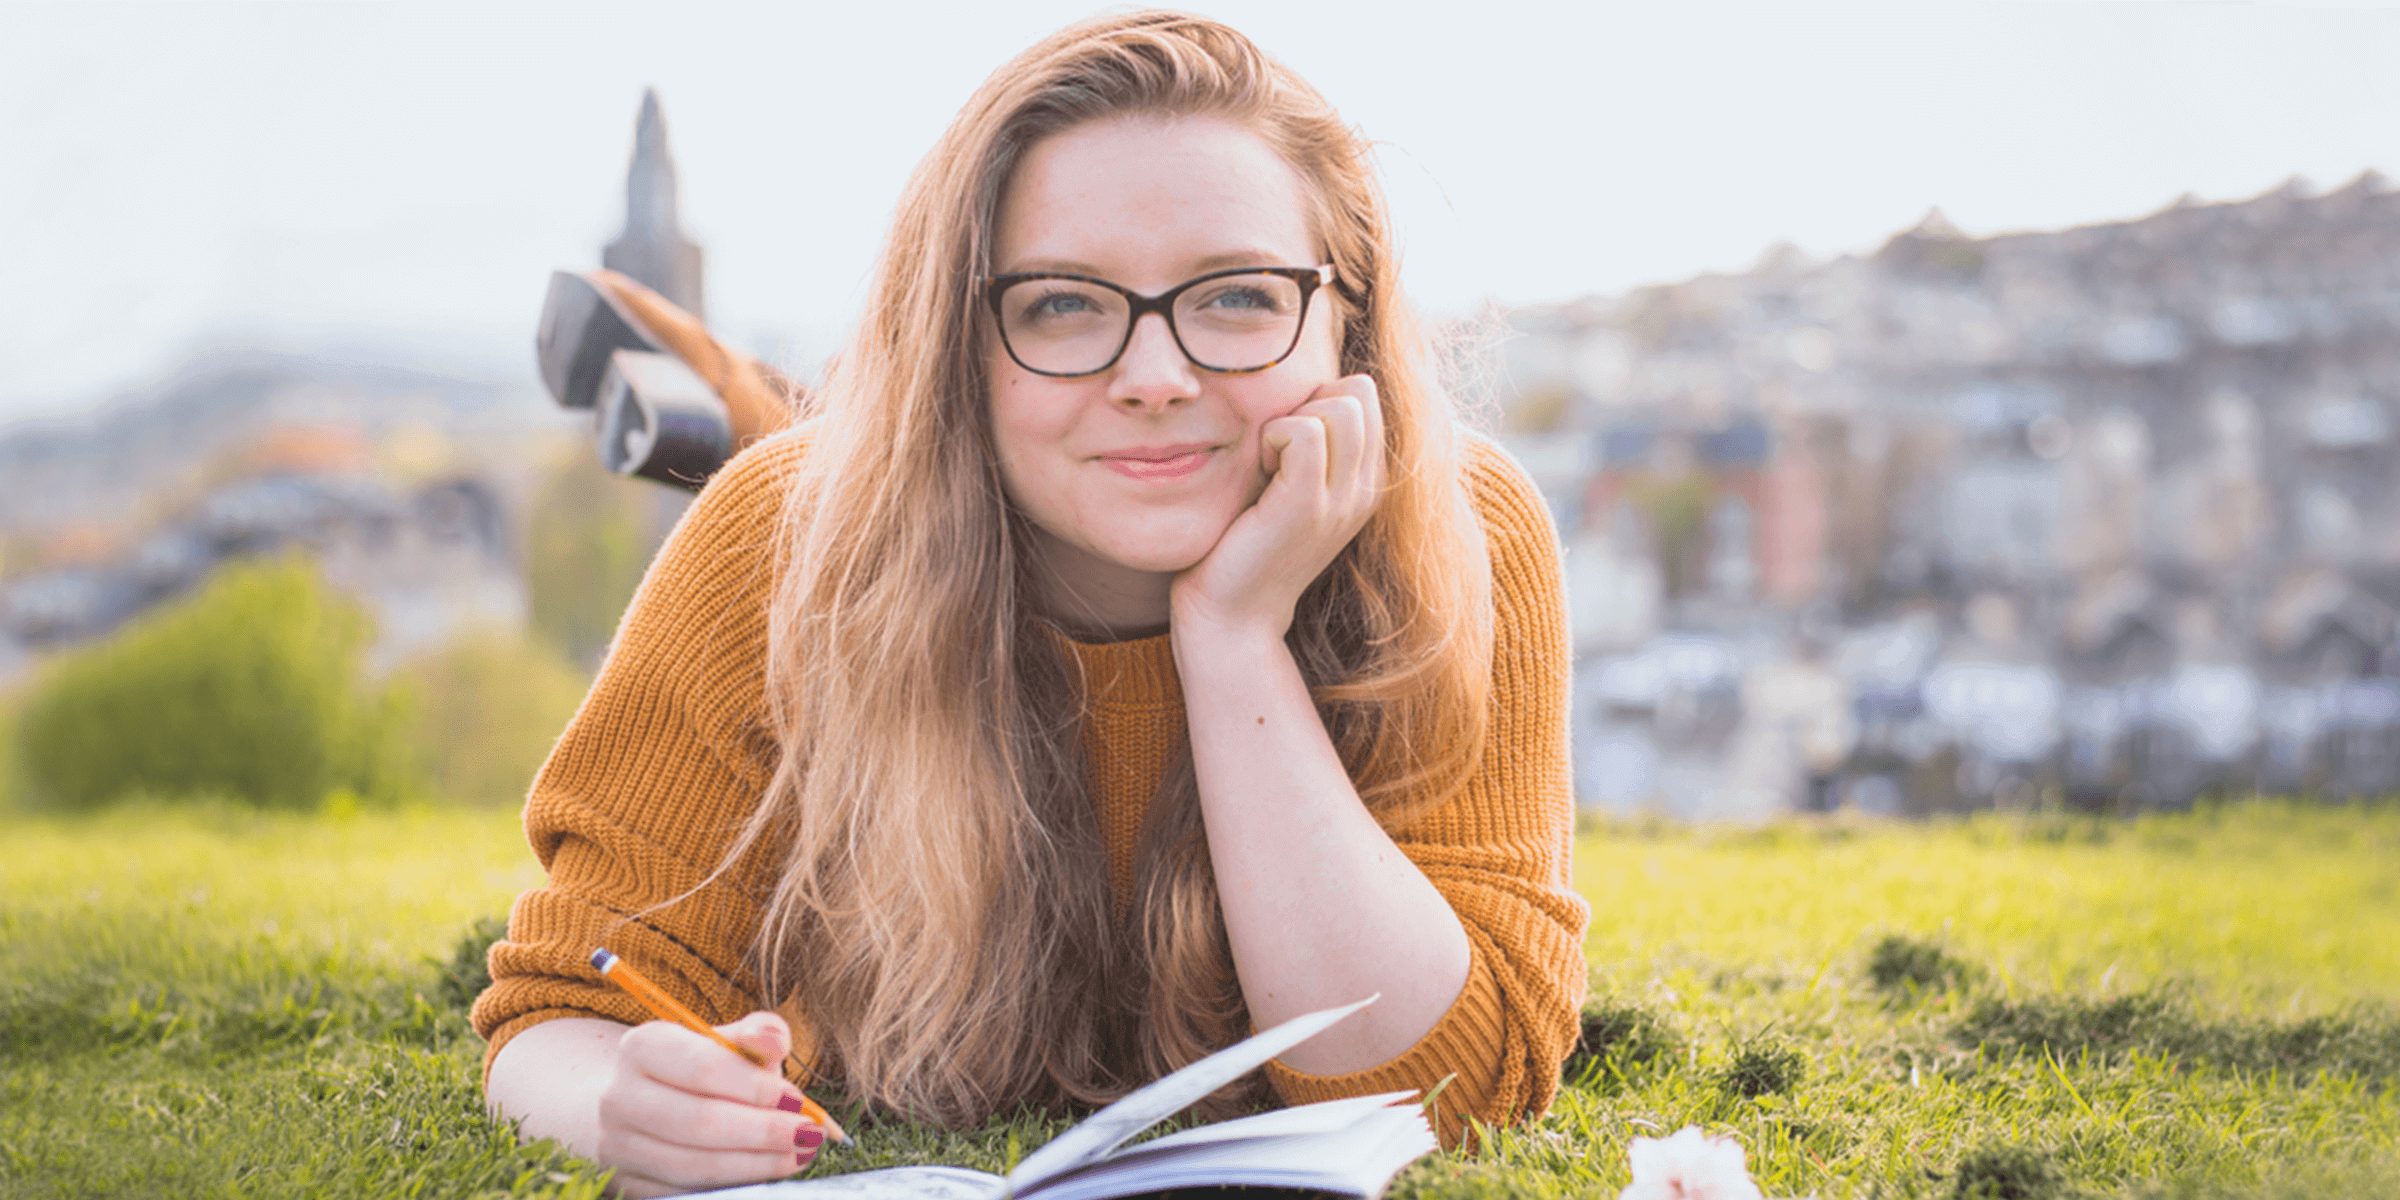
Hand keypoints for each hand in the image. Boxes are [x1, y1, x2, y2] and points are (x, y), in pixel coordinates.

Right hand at [592, 1011, 826, 1197]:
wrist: (640, 1100)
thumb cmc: (699, 1066)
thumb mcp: (726, 1040)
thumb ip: (758, 1033)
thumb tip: (776, 1042)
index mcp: (642, 1046)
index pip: (703, 1068)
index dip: (755, 1087)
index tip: (797, 1099)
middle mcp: (619, 1096)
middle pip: (698, 1121)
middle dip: (762, 1131)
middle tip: (807, 1133)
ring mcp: (618, 1145)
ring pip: (693, 1165)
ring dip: (755, 1164)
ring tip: (798, 1154)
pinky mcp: (628, 1182)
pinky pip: (686, 1193)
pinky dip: (734, 1185)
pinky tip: (768, 1170)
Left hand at [1170, 374, 1385, 641]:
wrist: (1232, 613)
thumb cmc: (1245, 541)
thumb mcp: (1286, 483)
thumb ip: (1306, 439)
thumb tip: (1301, 383)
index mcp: (1366, 480)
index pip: (1363, 392)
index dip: (1317, 397)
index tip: (1285, 443)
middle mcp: (1366, 488)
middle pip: (1358, 391)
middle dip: (1307, 402)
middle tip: (1273, 451)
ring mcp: (1343, 498)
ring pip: (1340, 405)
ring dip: (1290, 419)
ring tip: (1267, 463)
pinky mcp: (1308, 506)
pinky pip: (1305, 432)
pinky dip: (1273, 436)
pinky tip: (1258, 470)